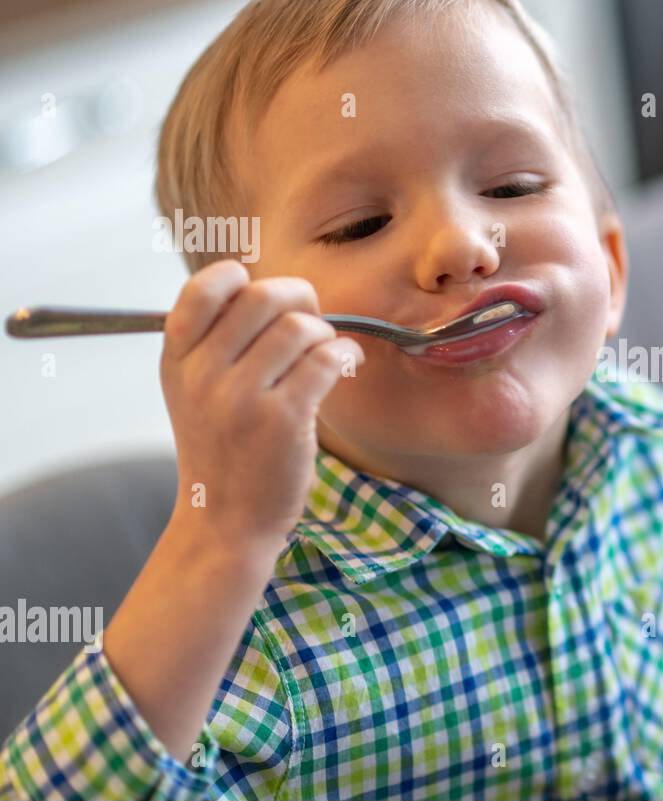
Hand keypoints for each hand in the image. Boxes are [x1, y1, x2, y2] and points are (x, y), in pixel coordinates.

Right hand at [160, 260, 364, 561]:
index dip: (242, 279)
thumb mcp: (194, 392)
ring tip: (326, 353)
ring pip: (299, 327)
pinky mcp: (283, 420)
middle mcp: (203, 374)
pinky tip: (346, 365)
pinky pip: (327, 359)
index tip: (265, 299)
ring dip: (325, 333)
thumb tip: (278, 292)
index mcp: (178, 360)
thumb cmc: (223, 450)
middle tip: (311, 320)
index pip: (203, 289)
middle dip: (299, 298)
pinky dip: (346, 354)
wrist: (225, 521)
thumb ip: (217, 342)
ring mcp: (241, 398)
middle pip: (262, 295)